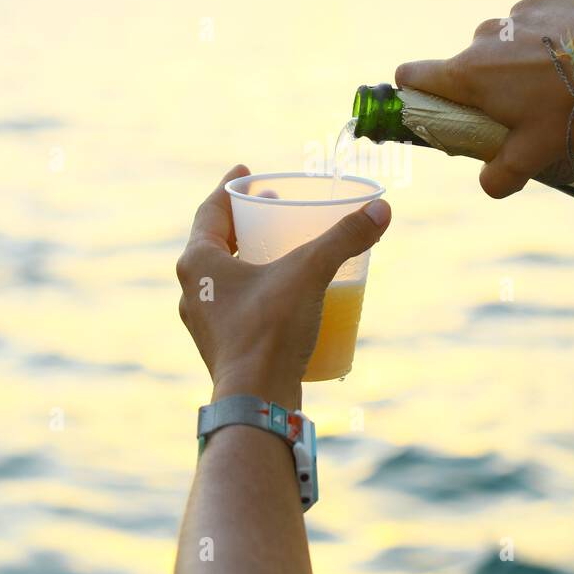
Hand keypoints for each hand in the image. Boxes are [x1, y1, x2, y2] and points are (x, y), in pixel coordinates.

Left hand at [176, 165, 392, 407]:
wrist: (256, 402)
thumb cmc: (270, 332)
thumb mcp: (309, 273)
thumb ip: (343, 238)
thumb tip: (380, 209)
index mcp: (198, 263)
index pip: (210, 210)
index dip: (232, 187)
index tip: (247, 171)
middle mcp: (193, 290)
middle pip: (216, 242)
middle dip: (245, 222)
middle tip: (272, 207)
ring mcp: (205, 321)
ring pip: (224, 276)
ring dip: (248, 257)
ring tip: (280, 249)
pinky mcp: (221, 347)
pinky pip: (235, 305)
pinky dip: (256, 290)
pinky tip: (283, 296)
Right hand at [396, 0, 573, 197]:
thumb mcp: (537, 154)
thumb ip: (502, 176)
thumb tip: (489, 185)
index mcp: (470, 74)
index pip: (414, 75)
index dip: (415, 89)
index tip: (432, 101)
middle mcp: (485, 35)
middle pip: (473, 61)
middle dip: (491, 81)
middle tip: (528, 104)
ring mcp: (518, 9)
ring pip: (510, 35)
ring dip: (526, 52)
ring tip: (567, 74)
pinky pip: (543, 9)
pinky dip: (556, 25)